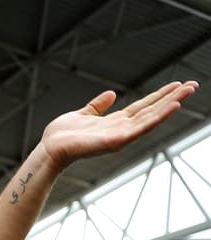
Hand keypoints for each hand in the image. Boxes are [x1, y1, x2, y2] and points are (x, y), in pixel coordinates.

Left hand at [40, 82, 197, 170]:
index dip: (160, 95)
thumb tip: (112, 94)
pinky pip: (141, 127)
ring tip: (189, 91)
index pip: (144, 106)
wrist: (49, 149)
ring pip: (152, 117)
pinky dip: (158, 117)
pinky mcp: (117, 141)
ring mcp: (121, 135)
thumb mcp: (82, 114)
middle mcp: (122, 128)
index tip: (178, 85)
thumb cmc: (61, 135)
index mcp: (115, 121)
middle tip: (194, 85)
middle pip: (153, 110)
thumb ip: (97, 106)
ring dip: (171, 104)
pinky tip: (172, 107)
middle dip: (173, 98)